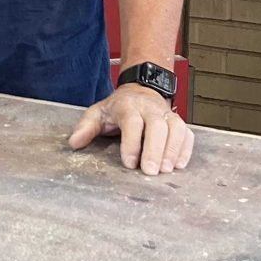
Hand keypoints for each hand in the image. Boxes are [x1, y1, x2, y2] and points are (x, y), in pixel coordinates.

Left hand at [68, 84, 194, 175]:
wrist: (140, 89)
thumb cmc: (118, 106)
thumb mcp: (98, 112)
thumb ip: (86, 127)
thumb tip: (74, 143)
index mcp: (127, 106)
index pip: (132, 123)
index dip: (132, 143)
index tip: (129, 163)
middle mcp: (149, 109)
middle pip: (157, 126)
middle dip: (155, 149)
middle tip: (151, 171)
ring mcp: (165, 114)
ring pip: (175, 129)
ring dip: (172, 150)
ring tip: (167, 170)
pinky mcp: (177, 122)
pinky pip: (187, 134)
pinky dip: (185, 149)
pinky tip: (180, 164)